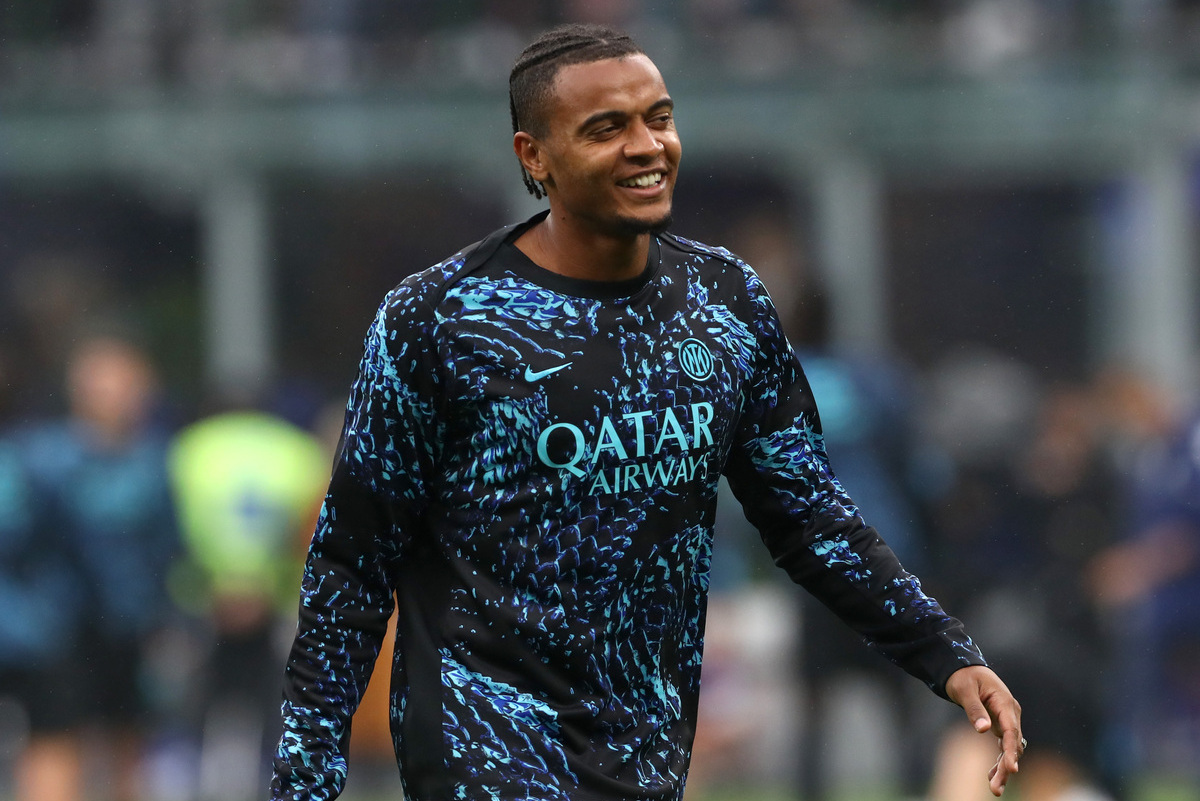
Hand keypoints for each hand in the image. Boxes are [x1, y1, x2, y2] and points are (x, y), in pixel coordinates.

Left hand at [944, 665, 1023, 796]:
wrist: (963, 669)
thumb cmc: (963, 677)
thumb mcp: (964, 690)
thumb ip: (974, 709)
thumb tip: (983, 730)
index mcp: (1004, 702)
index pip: (1011, 730)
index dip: (1011, 751)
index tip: (1012, 768)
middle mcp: (1010, 713)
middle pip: (1013, 743)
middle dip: (1007, 766)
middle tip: (996, 788)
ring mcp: (1007, 719)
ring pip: (1010, 747)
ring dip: (1004, 768)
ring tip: (995, 789)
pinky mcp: (1001, 724)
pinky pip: (1003, 745)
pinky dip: (999, 760)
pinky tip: (993, 776)